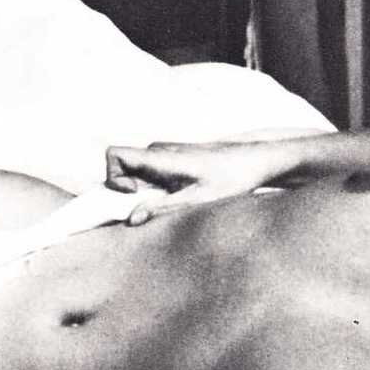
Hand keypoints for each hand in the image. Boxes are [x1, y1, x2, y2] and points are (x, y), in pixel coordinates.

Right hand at [105, 141, 291, 224]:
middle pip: (122, 168)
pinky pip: (150, 172)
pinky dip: (154, 188)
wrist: (257, 159)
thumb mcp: (200, 199)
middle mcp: (159, 150)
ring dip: (142, 192)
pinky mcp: (174, 159)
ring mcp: (166, 153)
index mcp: (162, 157)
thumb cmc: (233, 178)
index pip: (114, 154)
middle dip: (126, 191)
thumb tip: (131, 219)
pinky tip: (180, 197)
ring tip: (173, 202)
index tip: (133, 196)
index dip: (113, 177)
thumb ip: (164, 208)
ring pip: (136, 171)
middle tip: (155, 208)